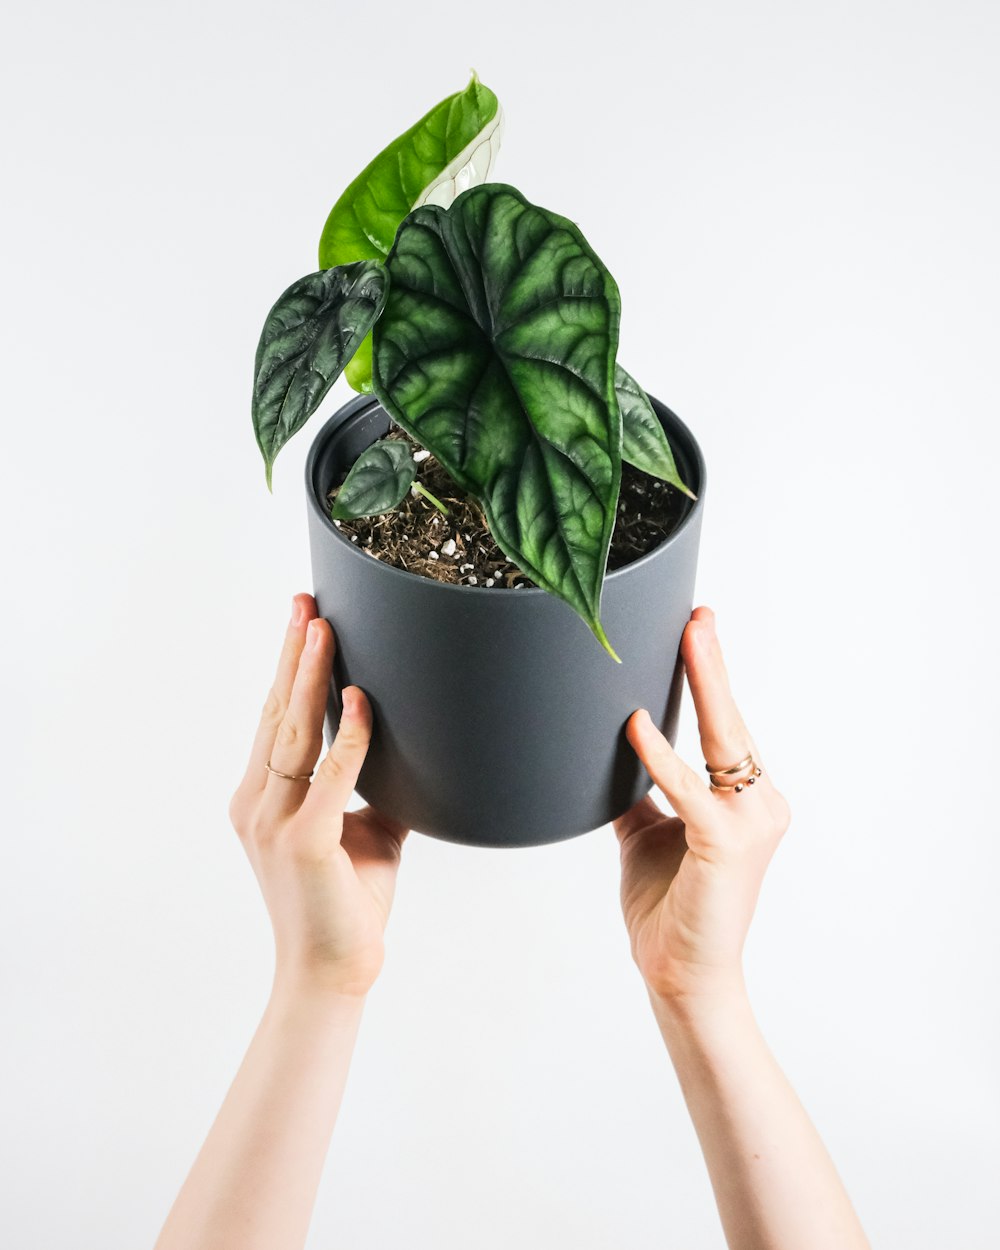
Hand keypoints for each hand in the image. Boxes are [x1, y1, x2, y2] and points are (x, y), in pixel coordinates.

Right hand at [228, 592, 408, 998]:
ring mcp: (276, 824)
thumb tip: (414, 746)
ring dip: (311, 676)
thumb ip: (374, 786)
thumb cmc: (347, 903)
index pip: (275, 718)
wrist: (331, 975)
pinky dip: (348, 737)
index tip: (303, 620)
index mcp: (262, 797)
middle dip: (294, 653)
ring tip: (323, 628)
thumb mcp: (364, 832)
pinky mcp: (306, 844)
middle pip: (277, 712)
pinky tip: (359, 699)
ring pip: (294, 733)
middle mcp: (257, 803)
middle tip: (305, 601)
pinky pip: (329, 778)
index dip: (290, 667)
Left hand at [614, 606, 790, 1004]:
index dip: (710, 677)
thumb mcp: (648, 833)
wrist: (680, 974)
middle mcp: (759, 804)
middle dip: (711, 664)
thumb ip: (642, 790)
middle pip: (730, 722)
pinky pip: (689, 790)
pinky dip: (660, 757)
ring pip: (722, 741)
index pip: (725, 726)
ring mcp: (750, 823)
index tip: (697, 628)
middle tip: (698, 615)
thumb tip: (612, 747)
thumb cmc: (669, 906)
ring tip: (688, 638)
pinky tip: (636, 725)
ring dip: (703, 686)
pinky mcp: (728, 845)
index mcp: (744, 800)